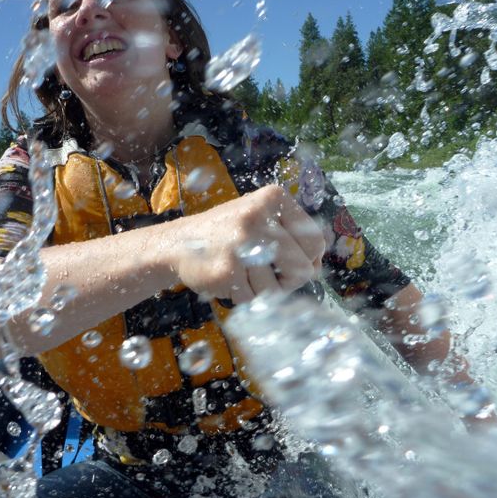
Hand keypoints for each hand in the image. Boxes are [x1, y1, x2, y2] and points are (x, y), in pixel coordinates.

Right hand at [173, 185, 324, 304]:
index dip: (308, 260)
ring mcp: (241, 243)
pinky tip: (230, 280)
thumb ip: (294, 238)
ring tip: (243, 273)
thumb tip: (317, 268)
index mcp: (273, 198)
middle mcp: (258, 216)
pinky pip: (253, 299)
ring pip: (278, 289)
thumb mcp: (263, 220)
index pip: (315, 241)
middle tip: (266, 273)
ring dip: (263, 290)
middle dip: (288, 280)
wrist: (179, 242)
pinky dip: (244, 297)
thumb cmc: (230, 233)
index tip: (290, 261)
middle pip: (302, 269)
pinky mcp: (226, 270)